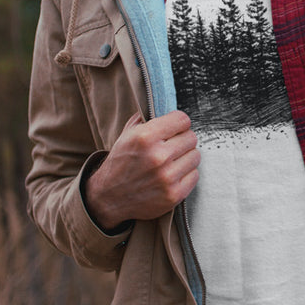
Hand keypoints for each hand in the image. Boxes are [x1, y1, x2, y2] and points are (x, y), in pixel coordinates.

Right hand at [84, 110, 199, 229]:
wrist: (109, 197)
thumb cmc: (121, 162)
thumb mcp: (127, 134)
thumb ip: (148, 118)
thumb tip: (167, 107)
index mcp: (146, 137)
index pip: (182, 119)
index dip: (179, 122)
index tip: (175, 127)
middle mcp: (158, 157)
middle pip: (191, 137)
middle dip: (182, 139)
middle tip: (172, 145)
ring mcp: (167, 178)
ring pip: (195, 156)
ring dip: (186, 157)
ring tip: (172, 160)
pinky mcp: (174, 195)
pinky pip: (195, 175)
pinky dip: (186, 174)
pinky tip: (173, 174)